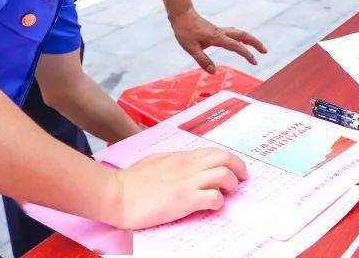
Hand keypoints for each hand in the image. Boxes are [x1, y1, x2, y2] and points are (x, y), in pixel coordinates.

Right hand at [111, 148, 246, 229]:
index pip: (216, 152)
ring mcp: (188, 182)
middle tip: (240, 181)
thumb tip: (185, 164)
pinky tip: (212, 207)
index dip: (231, 161)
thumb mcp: (156, 161)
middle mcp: (189, 166)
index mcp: (182, 157)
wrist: (117, 194)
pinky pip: (214, 198)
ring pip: (224, 175)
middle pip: (226, 159)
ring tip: (226, 194)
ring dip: (231, 185)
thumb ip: (174, 161)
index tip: (236, 170)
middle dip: (239, 169)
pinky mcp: (185, 200)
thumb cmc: (131, 180)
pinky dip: (218, 203)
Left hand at [170, 8, 266, 73]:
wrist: (181, 14)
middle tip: (265, 51)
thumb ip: (203, 60)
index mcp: (217, 38)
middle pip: (243, 36)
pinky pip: (233, 33)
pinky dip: (241, 37)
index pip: (236, 46)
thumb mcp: (191, 48)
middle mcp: (221, 33)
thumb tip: (213, 72)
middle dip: (255, 43)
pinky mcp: (216, 31)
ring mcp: (219, 31)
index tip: (255, 61)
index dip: (246, 54)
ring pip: (239, 33)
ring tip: (258, 47)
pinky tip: (240, 41)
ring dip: (250, 39)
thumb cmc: (185, 31)